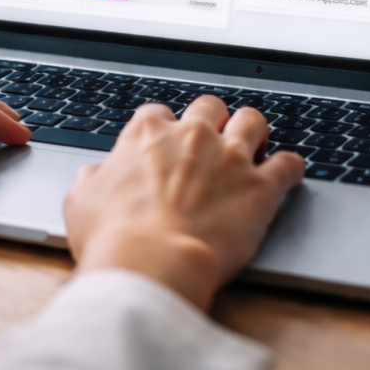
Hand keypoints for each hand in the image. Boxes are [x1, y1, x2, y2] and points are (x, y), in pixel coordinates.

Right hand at [64, 96, 304, 310]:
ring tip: (254, 146)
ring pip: (254, 121)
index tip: (164, 145)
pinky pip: (289, 163)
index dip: (162, 130)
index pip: (157, 114)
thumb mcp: (80, 202)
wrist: (152, 262)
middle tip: (211, 141)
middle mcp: (192, 136)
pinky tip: (286, 175)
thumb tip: (94, 175)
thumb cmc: (113, 236)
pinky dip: (289, 167)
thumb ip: (91, 180)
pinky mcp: (261, 187)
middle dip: (212, 121)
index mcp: (146, 135)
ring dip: (253, 132)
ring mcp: (230, 158)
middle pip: (210, 107)